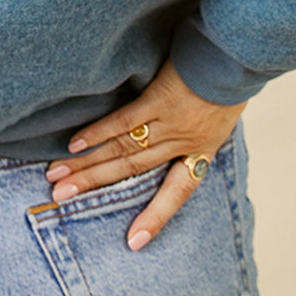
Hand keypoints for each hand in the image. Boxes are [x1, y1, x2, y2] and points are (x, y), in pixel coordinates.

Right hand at [44, 56, 247, 250]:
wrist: (237, 53)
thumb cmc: (227, 80)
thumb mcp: (220, 116)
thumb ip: (194, 131)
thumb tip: (168, 137)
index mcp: (201, 151)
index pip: (177, 194)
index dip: (156, 218)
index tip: (133, 242)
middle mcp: (182, 142)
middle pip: (132, 170)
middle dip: (94, 185)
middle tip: (60, 197)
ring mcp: (170, 122)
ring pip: (123, 150)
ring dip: (88, 165)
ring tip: (58, 176)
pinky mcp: (160, 99)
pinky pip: (124, 121)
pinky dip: (98, 133)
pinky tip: (75, 144)